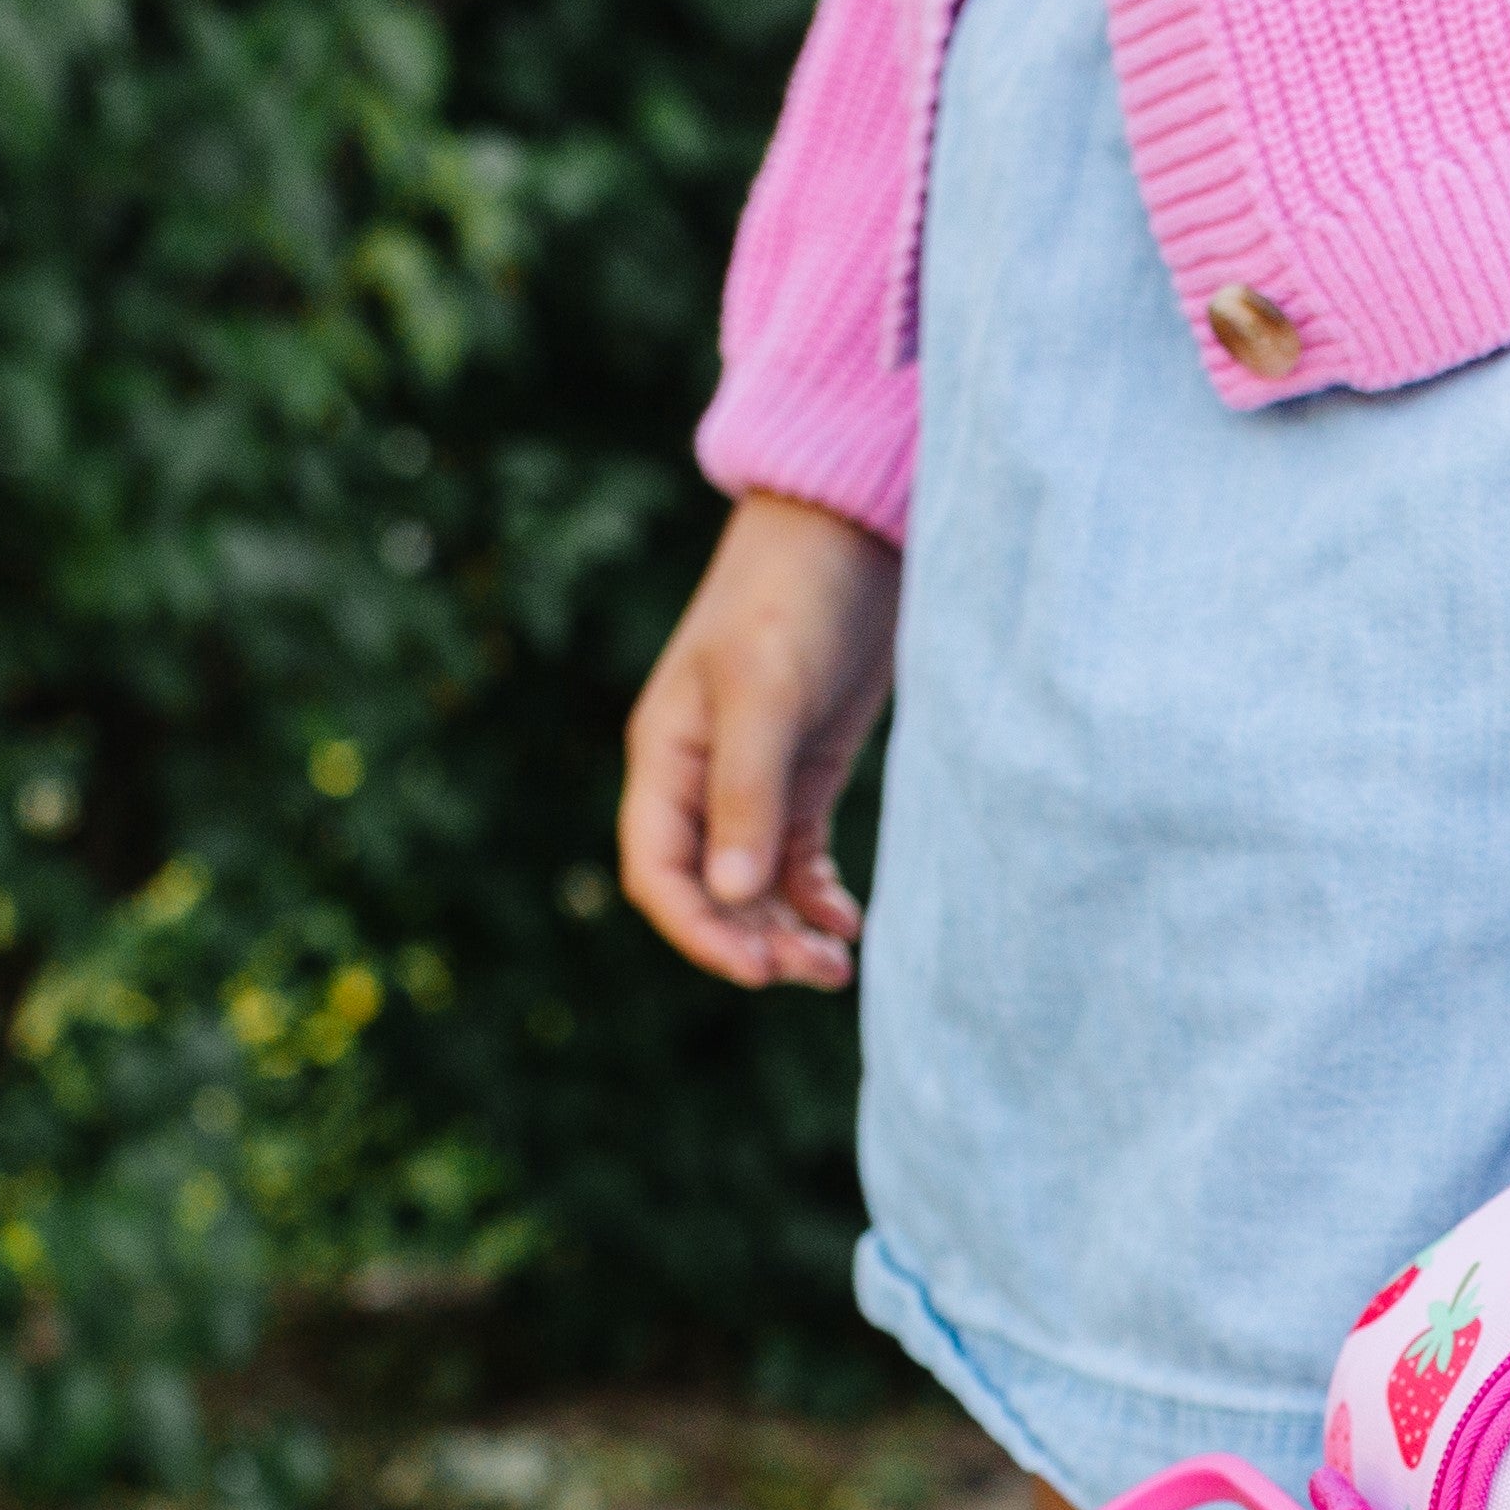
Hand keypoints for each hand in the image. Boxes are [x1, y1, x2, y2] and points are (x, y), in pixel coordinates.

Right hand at [618, 492, 902, 988]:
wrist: (851, 535)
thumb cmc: (794, 599)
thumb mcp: (766, 693)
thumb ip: (747, 793)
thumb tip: (729, 895)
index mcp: (667, 757)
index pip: (659, 873)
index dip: (698, 933)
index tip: (756, 971)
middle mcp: (701, 777)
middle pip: (708, 891)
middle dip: (751, 941)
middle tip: (813, 975)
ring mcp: (753, 777)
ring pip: (755, 883)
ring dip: (787, 930)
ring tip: (837, 965)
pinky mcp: (804, 773)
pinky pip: (796, 858)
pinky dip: (817, 897)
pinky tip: (848, 923)